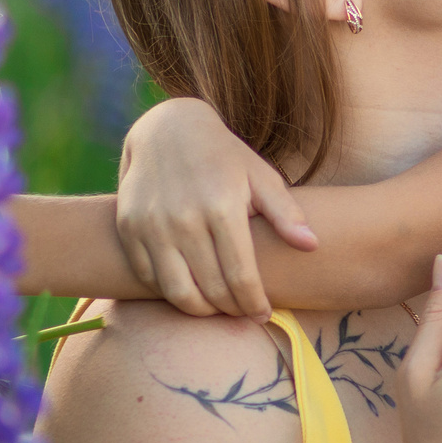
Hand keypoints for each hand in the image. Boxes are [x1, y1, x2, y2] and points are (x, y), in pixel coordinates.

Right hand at [117, 96, 317, 315]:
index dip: (254, 303)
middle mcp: (184, 219)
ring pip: (177, 291)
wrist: (168, 129)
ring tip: (216, 306)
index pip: (241, 275)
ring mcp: (152, 224)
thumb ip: (286, 213)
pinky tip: (188, 288)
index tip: (263, 313)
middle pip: (211, 289)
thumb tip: (311, 246)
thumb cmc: (225, 157)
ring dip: (200, 310)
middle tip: (243, 312)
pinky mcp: (130, 227)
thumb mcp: (261, 176)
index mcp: (223, 207)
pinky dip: (168, 291)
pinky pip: (148, 277)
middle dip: (232, 309)